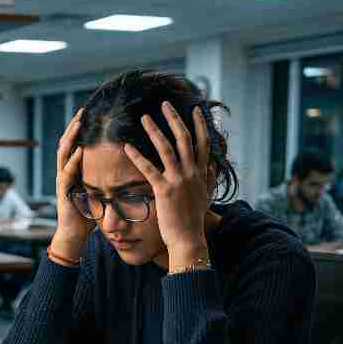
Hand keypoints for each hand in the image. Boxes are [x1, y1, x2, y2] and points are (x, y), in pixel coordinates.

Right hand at [50, 108, 93, 259]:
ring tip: (78, 124)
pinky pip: (66, 173)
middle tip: (83, 111)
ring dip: (71, 138)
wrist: (74, 235)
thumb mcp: (97, 192)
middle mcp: (65, 172)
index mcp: (73, 171)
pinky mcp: (63, 192)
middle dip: (74, 126)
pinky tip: (79, 151)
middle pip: (67, 143)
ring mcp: (62, 181)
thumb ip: (103, 179)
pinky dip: (72, 161)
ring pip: (63, 154)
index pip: (76, 143)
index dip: (81, 129)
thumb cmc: (87, 215)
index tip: (89, 114)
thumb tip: (123, 170)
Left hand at [123, 103, 211, 264]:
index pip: (203, 143)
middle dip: (174, 119)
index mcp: (201, 173)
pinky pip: (149, 169)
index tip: (194, 110)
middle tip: (164, 104)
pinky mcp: (164, 190)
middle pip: (184, 139)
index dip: (199, 125)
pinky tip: (127, 147)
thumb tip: (215, 163)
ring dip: (154, 131)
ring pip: (166, 148)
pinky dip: (137, 157)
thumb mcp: (207, 195)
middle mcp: (192, 173)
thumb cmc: (194, 220)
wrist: (189, 239)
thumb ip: (211, 178)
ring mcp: (179, 180)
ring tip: (144, 117)